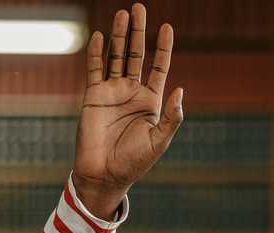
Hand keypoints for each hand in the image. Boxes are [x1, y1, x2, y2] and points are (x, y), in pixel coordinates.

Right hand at [73, 2, 183, 216]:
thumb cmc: (134, 162)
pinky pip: (95, 69)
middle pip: (136, 54)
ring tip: (122, 13)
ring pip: (116, 57)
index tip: (167, 27)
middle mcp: (132, 92)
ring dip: (118, 36)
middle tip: (139, 8)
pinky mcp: (93, 96)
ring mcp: (112, 92)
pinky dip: (97, 53)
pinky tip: (99, 36)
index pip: (159, 67)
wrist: (104, 174)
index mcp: (151, 101)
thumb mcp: (159, 140)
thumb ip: (171, 116)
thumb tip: (180, 88)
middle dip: (138, 32)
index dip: (163, 48)